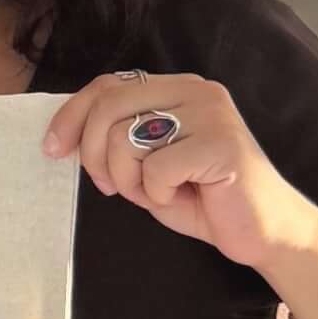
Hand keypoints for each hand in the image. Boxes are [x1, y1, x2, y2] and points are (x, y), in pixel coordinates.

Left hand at [44, 71, 317, 283]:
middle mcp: (196, 90)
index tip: (52, 148)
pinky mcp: (222, 144)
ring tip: (156, 192)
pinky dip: (157, 193)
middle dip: (93, 154)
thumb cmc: (204, 199)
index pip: (107, 85)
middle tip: (110, 186)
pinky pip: (156, 167)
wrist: (265, 233)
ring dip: (128, 178)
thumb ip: (117, 140)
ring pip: (126, 137)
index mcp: (176, 88)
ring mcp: (212, 113)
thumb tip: (66, 133)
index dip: (72, 115)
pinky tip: (183, 196)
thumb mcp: (147, 164)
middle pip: (109, 106)